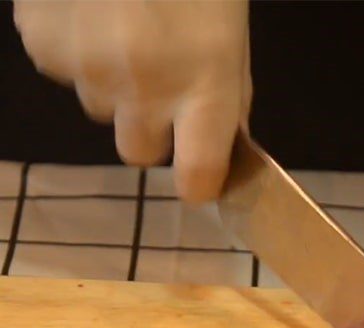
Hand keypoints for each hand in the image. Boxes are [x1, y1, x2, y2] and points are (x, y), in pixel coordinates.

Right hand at [14, 0, 250, 202]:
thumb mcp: (229, 35)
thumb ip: (225, 96)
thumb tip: (217, 146)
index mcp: (205, 86)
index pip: (197, 175)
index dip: (198, 184)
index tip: (197, 178)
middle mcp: (146, 88)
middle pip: (138, 152)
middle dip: (149, 128)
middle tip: (158, 84)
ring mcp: (89, 67)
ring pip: (100, 108)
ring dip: (113, 83)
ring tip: (123, 26)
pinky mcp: (45, 43)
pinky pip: (64, 70)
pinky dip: (77, 48)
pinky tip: (91, 8)